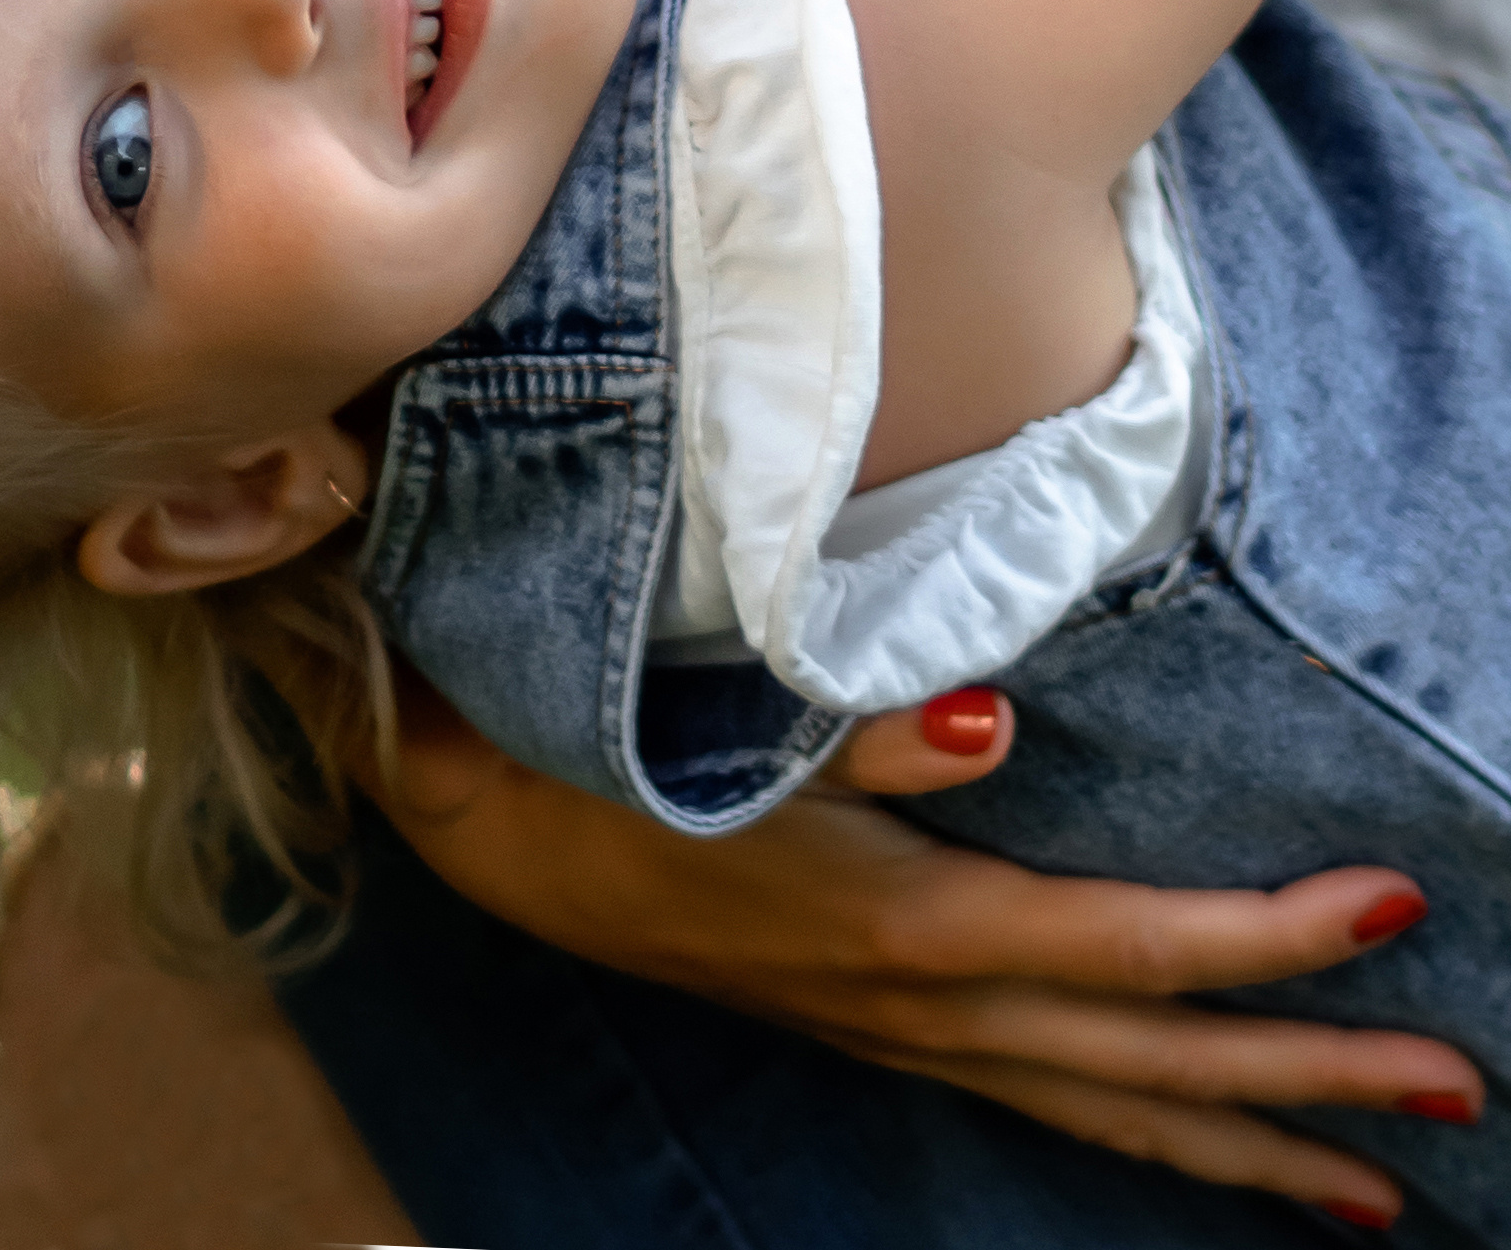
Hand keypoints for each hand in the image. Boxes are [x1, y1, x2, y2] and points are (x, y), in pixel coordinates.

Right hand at [371, 672, 1481, 1227]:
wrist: (497, 821)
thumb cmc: (619, 759)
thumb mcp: (731, 733)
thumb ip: (873, 737)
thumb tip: (1001, 721)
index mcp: (915, 928)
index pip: (1134, 951)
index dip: (1269, 940)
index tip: (1394, 906)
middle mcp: (925, 1006)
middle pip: (1151, 1067)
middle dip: (1308, 1086)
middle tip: (1454, 1096)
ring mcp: (896, 1034)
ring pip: (1103, 1115)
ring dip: (1241, 1146)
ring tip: (1368, 1192)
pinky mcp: (867, 1026)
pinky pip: (1040, 1103)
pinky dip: (1136, 1132)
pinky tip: (1173, 1135)